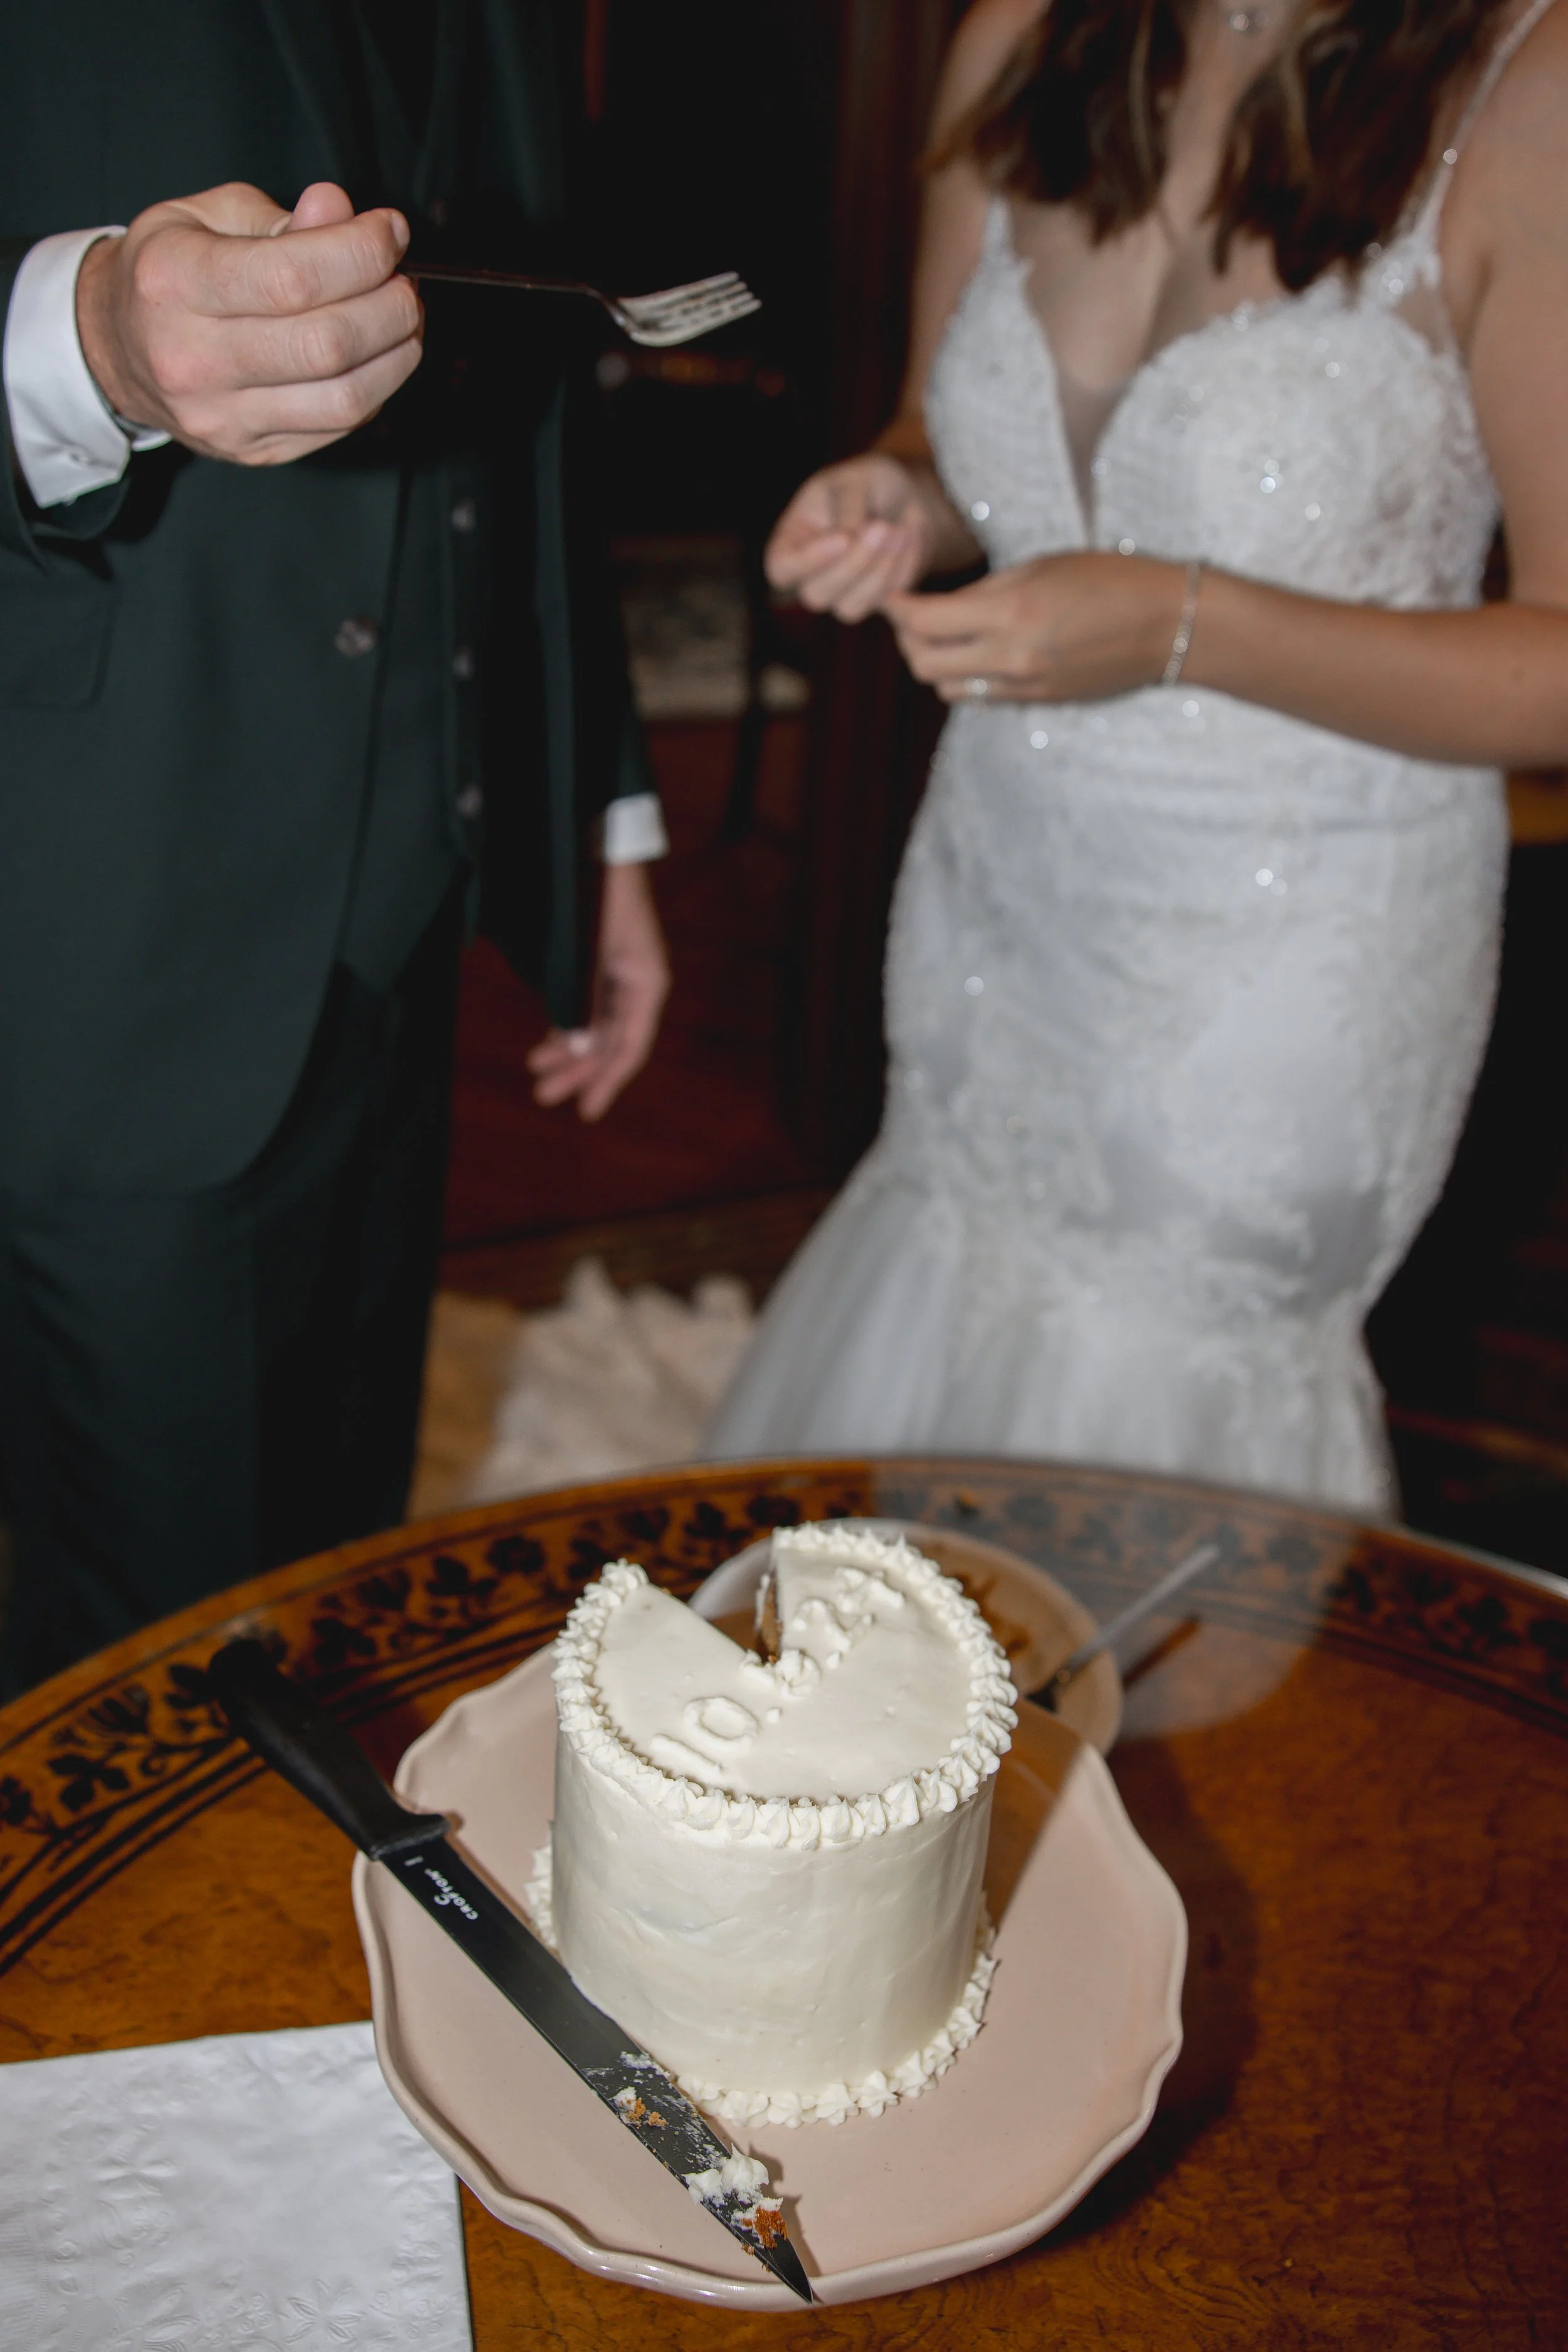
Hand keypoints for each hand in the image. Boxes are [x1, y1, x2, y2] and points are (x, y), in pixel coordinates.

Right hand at [74, 180, 423, 465]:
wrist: (117, 348)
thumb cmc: (169, 271)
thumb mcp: (207, 217)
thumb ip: (279, 218)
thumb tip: (339, 209)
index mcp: (174, 283)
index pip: (293, 277)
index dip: (361, 252)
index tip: (390, 232)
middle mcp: (192, 358)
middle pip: (327, 344)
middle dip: (390, 307)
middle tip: (405, 282)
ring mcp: (223, 417)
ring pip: (344, 399)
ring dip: (396, 355)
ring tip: (403, 318)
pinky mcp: (253, 452)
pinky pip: (339, 427)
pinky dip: (376, 389)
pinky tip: (377, 356)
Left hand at [528, 861, 669, 1121]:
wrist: (593, 838)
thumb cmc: (594, 892)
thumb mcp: (586, 951)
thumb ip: (582, 1001)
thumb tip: (580, 1050)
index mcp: (646, 982)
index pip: (629, 1046)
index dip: (608, 1081)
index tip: (586, 1112)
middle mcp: (636, 981)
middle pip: (610, 1039)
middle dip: (578, 1068)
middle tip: (542, 1094)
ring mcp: (617, 969)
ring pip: (595, 1023)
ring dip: (568, 1048)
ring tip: (536, 1068)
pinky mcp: (599, 957)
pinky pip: (586, 1003)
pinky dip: (567, 1022)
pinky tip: (549, 1038)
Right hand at [765, 453, 942, 620]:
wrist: (904, 497)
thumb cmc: (868, 483)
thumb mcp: (854, 483)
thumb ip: (847, 512)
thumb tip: (849, 543)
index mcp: (790, 541)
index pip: (781, 568)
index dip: (807, 561)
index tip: (843, 538)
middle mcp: (809, 575)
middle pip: (816, 595)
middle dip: (854, 563)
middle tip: (882, 526)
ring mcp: (840, 594)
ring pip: (849, 608)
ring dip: (878, 571)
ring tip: (898, 530)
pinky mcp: (872, 600)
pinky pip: (882, 602)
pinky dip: (898, 572)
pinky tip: (907, 538)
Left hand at [886, 551, 1188, 702]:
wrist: (1168, 625)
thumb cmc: (1111, 579)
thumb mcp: (1043, 566)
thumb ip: (986, 591)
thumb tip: (944, 605)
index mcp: (1011, 614)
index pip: (924, 623)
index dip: (896, 608)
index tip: (889, 593)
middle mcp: (1011, 658)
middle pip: (923, 664)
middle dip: (907, 639)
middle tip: (911, 615)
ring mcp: (1023, 687)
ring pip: (946, 688)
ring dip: (934, 663)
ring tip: (943, 635)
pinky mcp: (1037, 702)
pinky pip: (980, 696)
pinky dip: (965, 676)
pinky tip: (976, 651)